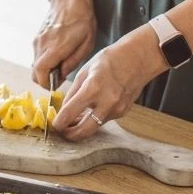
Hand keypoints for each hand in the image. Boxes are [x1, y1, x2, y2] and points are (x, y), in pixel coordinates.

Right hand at [31, 0, 95, 87]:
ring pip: (35, 64)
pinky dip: (44, 62)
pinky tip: (57, 57)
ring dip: (45, 71)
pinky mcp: (37, 37)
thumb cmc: (83, 19)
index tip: (56, 87)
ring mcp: (37, 40)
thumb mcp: (86, 43)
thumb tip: (61, 74)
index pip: (41, 72)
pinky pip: (37, 56)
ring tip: (60, 66)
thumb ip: (73, 61)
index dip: (46, 84)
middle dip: (45, 80)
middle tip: (59, 79)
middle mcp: (42, 44)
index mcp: (56, 46)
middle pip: (34, 72)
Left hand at [52, 26, 167, 140]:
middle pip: (84, 130)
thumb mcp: (85, 71)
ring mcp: (117, 109)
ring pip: (95, 126)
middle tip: (62, 132)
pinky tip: (89, 111)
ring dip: (82, 126)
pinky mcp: (123, 112)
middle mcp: (106, 102)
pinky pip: (104, 119)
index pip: (70, 113)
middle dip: (70, 135)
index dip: (59, 122)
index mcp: (93, 88)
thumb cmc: (110, 60)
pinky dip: (94, 118)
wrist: (138, 58)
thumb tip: (63, 109)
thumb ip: (73, 92)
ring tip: (73, 120)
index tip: (54, 124)